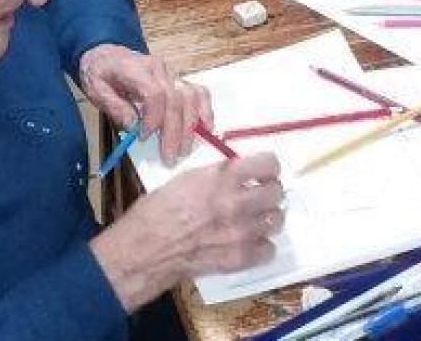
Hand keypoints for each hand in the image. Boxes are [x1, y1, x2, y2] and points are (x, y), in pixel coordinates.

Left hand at [78, 44, 212, 164]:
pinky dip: (204, 112)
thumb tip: (134, 126)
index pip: (155, 92)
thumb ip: (115, 107)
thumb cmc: (100, 74)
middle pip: (177, 98)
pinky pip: (199, 93)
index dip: (154, 118)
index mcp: (136, 69)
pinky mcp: (179, 79)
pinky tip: (204, 130)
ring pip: (192, 96)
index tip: (144, 137)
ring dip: (192, 125)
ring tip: (185, 148)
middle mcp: (159, 68)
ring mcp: (172, 73)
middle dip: (175, 131)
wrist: (106, 54)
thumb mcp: (96, 89)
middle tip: (170, 157)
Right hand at [90, 153, 283, 311]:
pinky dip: (262, 245)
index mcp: (222, 178)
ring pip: (277, 219)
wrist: (143, 251)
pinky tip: (248, 242)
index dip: (267, 167)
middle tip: (258, 195)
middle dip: (269, 191)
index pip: (269, 164)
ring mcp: (241, 233)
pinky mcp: (240, 258)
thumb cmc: (156, 211)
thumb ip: (218, 175)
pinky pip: (269, 249)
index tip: (262, 171)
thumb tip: (238, 173)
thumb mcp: (187, 179)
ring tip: (253, 219)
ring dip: (266, 217)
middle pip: (277, 192)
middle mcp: (236, 203)